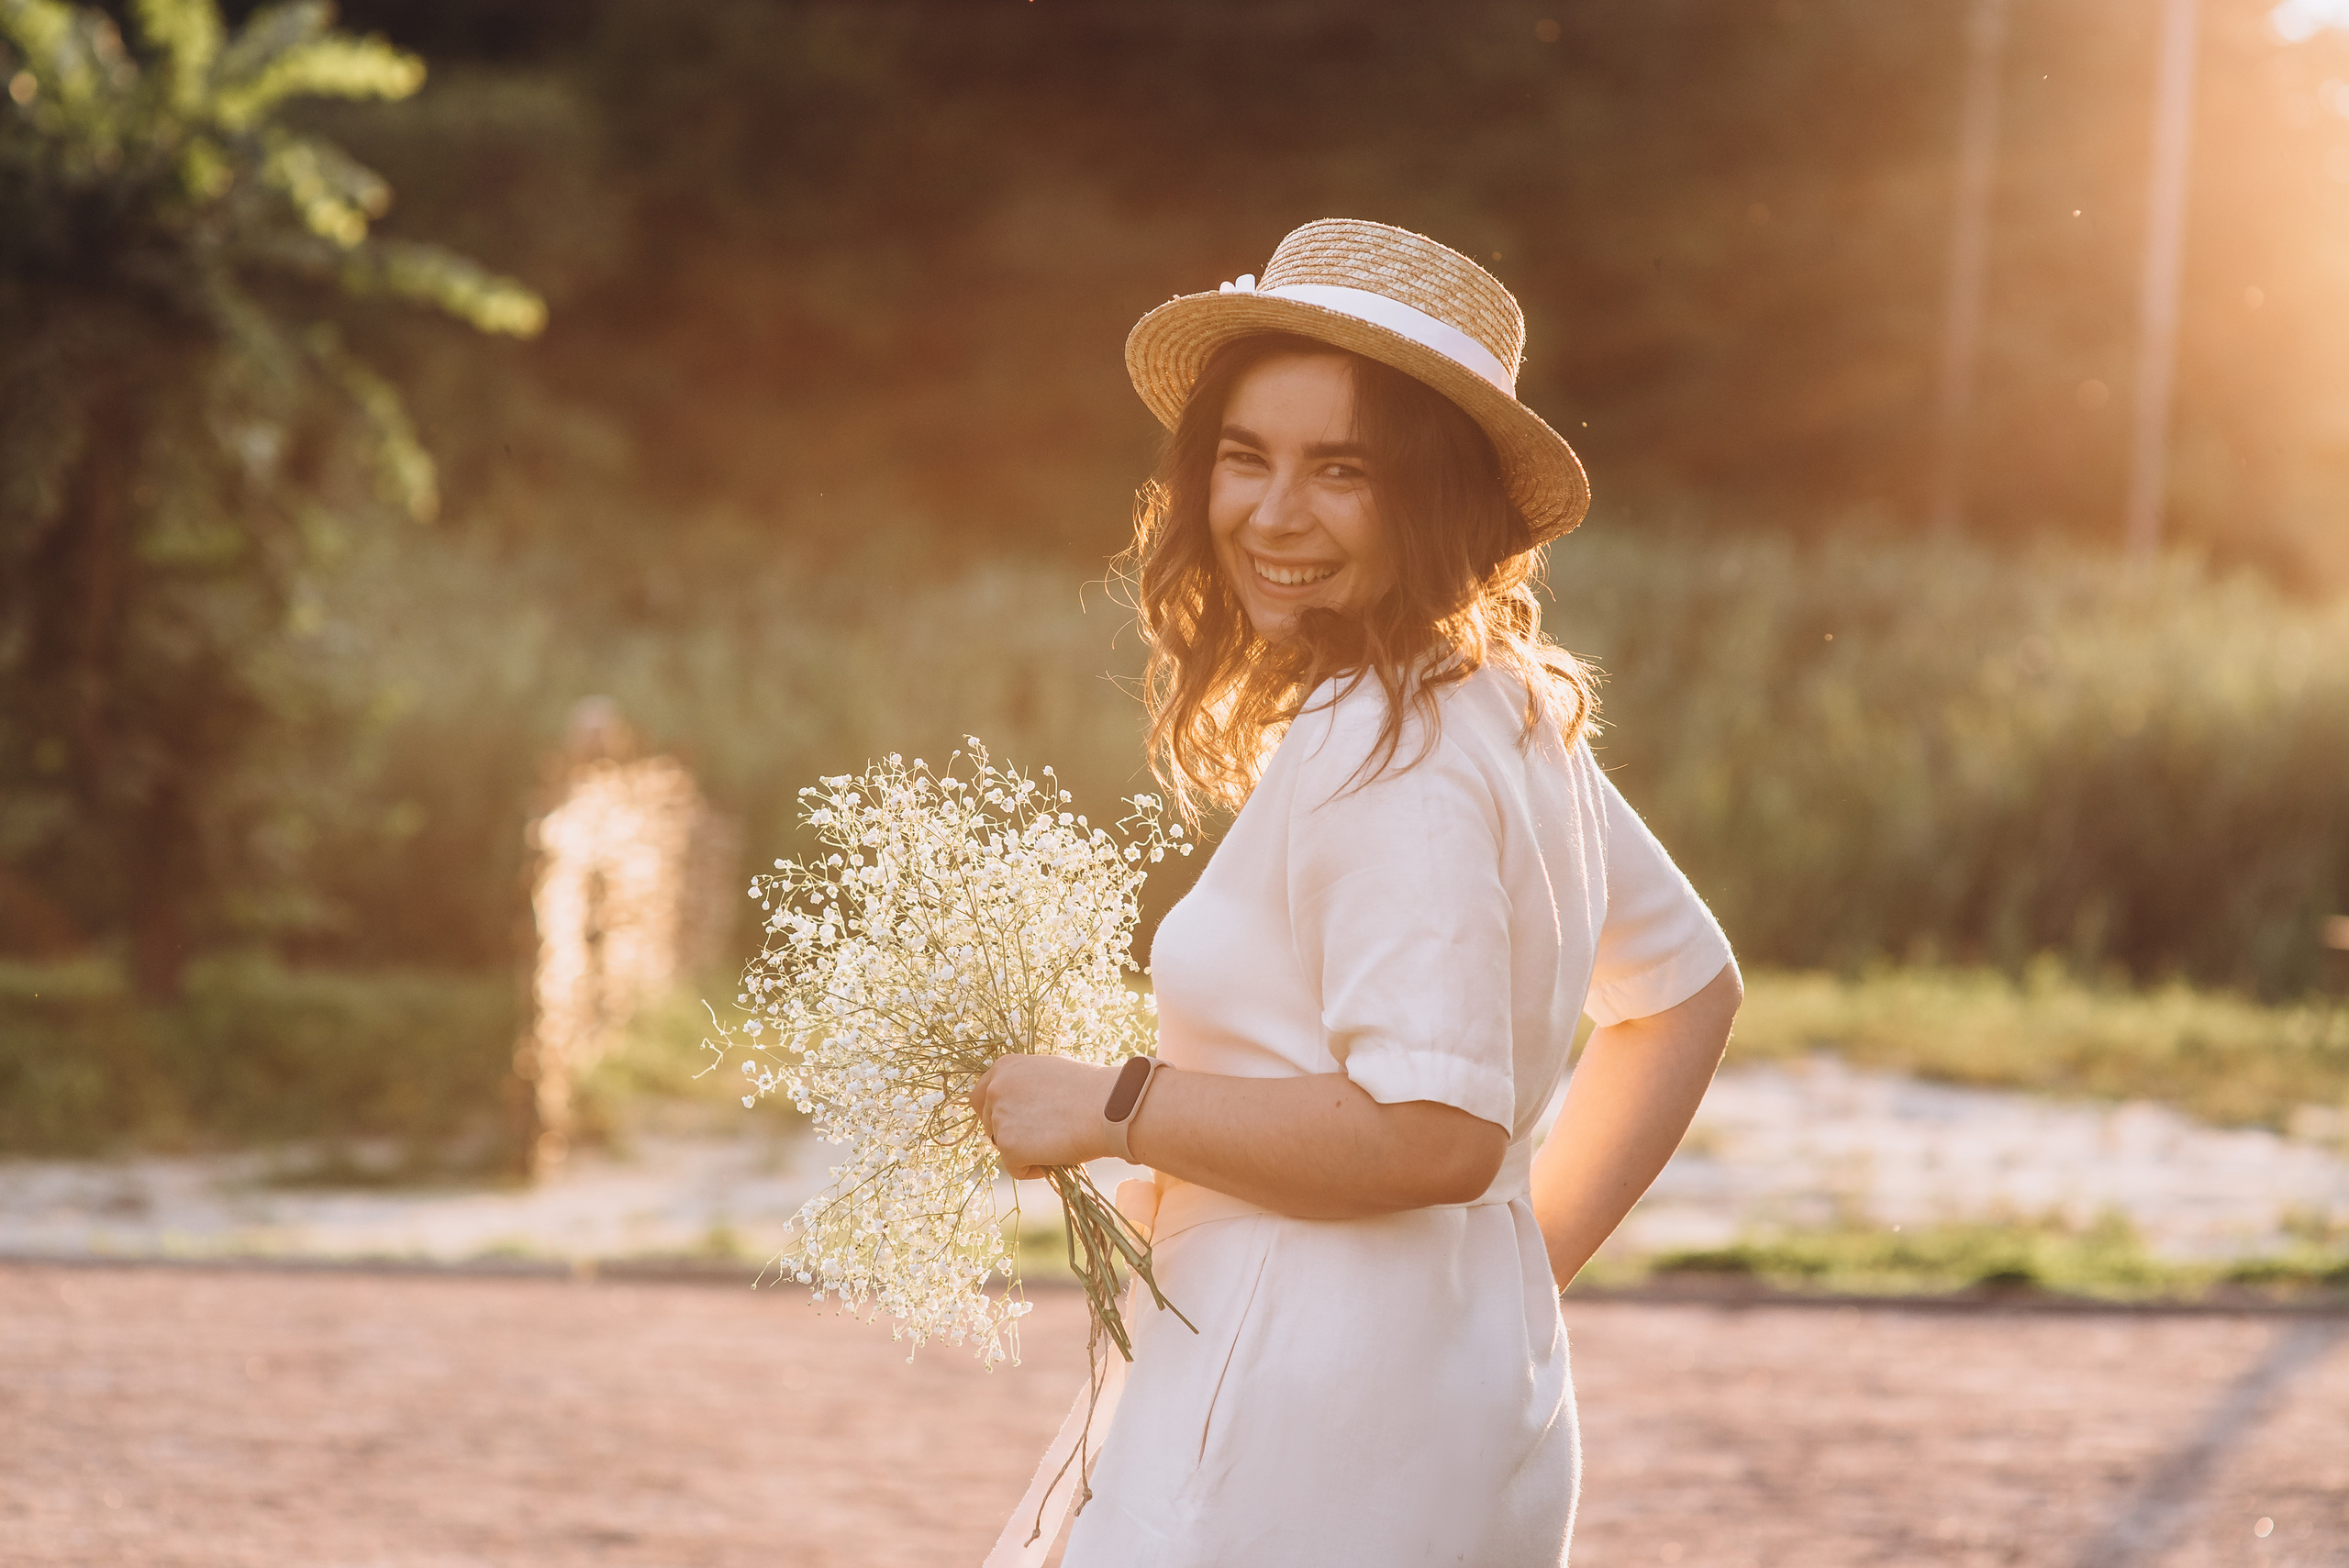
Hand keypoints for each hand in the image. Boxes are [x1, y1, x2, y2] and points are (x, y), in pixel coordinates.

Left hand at [968, 1054, 1119, 1177]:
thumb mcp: (1050, 1075)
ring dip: (1024, 1151)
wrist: (1108, 1108)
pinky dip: (1032, 1169)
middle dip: (1008, 1134)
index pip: (981, 1095)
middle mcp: (995, 1089)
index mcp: (1005, 1067)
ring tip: (1057, 1144)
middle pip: (989, 1123)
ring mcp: (999, 1118)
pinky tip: (1056, 1157)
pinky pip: (1014, 1168)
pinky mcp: (1008, 1146)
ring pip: (1003, 1146)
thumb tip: (1022, 1107)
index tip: (1015, 1123)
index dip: (996, 1113)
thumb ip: (1027, 1087)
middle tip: (1037, 1139)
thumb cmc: (1091, 1091)